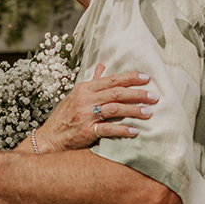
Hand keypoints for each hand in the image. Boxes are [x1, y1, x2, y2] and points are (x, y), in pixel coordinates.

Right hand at [35, 64, 157, 152]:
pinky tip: (135, 131)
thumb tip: (102, 65)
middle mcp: (85, 99)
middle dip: (137, 94)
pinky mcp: (86, 131)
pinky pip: (108, 128)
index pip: (112, 80)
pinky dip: (122, 129)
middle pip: (116, 93)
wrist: (50, 138)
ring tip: (149, 113)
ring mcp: (85, 115)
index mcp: (85, 88)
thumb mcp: (76, 95)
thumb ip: (92, 81)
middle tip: (154, 96)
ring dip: (134, 110)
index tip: (147, 78)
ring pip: (114, 109)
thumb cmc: (65, 117)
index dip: (130, 78)